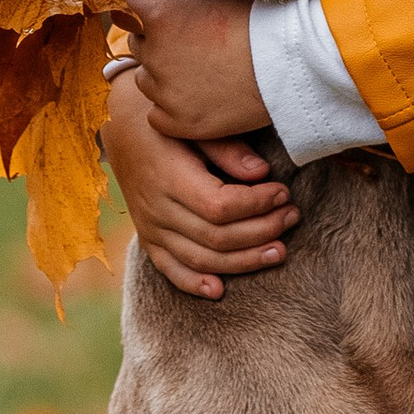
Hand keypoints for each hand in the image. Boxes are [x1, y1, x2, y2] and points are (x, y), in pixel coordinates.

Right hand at [104, 72, 298, 299]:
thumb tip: (261, 173)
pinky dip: (193, 284)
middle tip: (292, 217)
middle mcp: (157, 209)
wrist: (121, 127)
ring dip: (243, 261)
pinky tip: (220, 291)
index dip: (256, 205)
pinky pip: (170, 270)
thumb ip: (227, 148)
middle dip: (261, 231)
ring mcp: (150, 228)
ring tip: (279, 251)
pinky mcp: (148, 239)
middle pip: (215, 237)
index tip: (283, 192)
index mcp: (169, 178)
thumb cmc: (166, 122)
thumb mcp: (194, 124)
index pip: (219, 206)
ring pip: (200, 259)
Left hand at [118, 0, 266, 140]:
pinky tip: (196, 99)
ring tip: (198, 73)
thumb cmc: (254, 21)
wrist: (289, 62)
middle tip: (192, 47)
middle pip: (139, 46)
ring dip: (162, 77)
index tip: (178, 19)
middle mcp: (155, 55)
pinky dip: (171, 109)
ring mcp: (165, 91)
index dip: (157, 11)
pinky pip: (157, 116)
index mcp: (159, 17)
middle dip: (158, 43)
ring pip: (145, 81)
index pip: (136, 8)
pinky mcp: (178, 122)